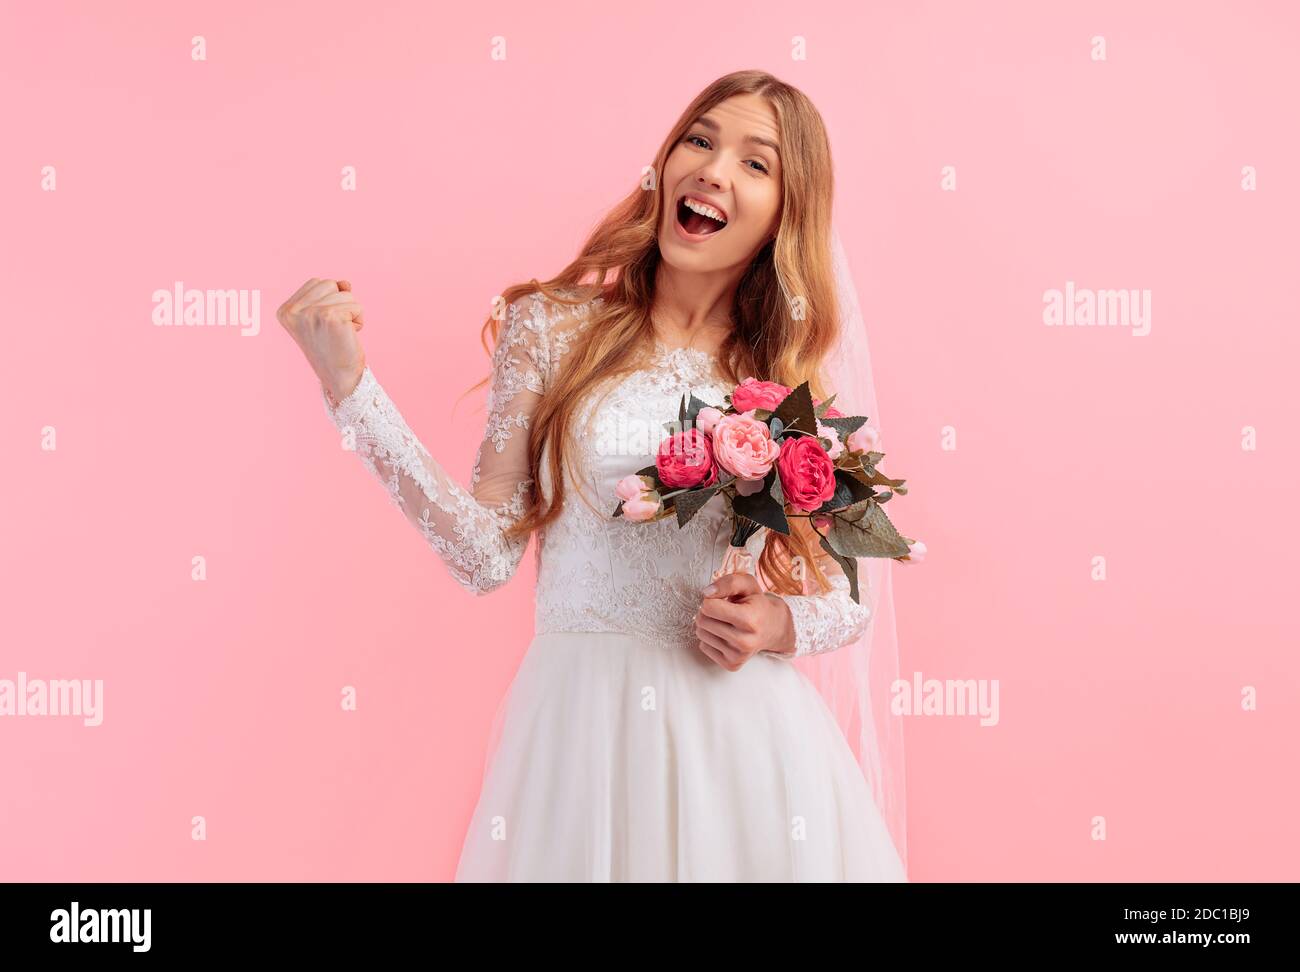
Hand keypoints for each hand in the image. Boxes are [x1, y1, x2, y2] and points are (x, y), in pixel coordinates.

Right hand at [277, 277, 367, 402]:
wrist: (340, 379)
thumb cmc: (333, 348)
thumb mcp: (323, 317)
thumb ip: (329, 295)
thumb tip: (345, 283)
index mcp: (285, 311)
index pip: (317, 282)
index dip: (329, 300)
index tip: (325, 325)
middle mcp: (293, 312)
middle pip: (330, 284)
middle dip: (341, 304)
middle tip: (334, 330)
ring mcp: (310, 313)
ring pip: (345, 293)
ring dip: (351, 312)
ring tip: (342, 334)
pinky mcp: (329, 317)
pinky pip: (355, 305)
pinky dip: (358, 320)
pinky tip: (349, 336)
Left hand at [694, 572, 796, 670]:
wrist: (773, 629)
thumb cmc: (757, 604)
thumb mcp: (748, 585)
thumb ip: (728, 583)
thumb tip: (706, 593)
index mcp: (750, 619)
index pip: (709, 607)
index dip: (712, 599)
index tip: (722, 600)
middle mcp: (745, 641)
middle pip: (702, 620)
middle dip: (707, 611)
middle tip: (721, 610)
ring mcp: (738, 655)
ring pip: (701, 633)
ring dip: (708, 624)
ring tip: (724, 622)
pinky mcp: (732, 664)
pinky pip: (704, 647)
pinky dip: (710, 638)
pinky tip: (725, 635)